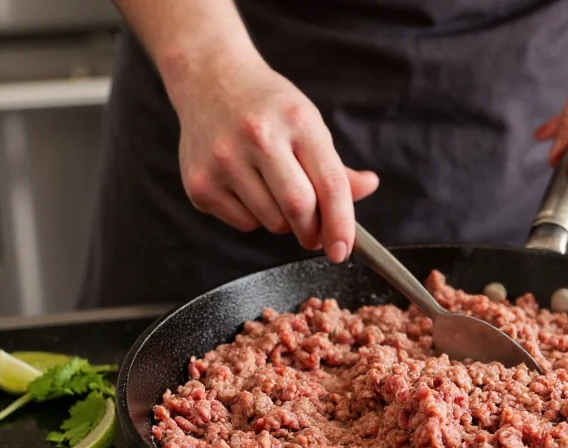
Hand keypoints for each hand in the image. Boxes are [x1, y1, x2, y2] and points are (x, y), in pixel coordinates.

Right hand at [173, 54, 378, 262]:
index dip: (341, 224)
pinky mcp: (200, 183)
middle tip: (315, 234)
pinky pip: (244, 224)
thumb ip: (336, 166)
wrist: (209, 79)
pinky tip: (246, 187)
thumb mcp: (308, 123)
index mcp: (297, 121)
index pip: (330, 184)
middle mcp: (258, 137)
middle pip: (299, 209)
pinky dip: (254, 218)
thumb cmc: (267, 106)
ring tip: (272, 190)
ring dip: (282, 221)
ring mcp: (224, 160)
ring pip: (272, 222)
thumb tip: (367, 187)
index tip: (343, 250)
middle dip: (313, 232)